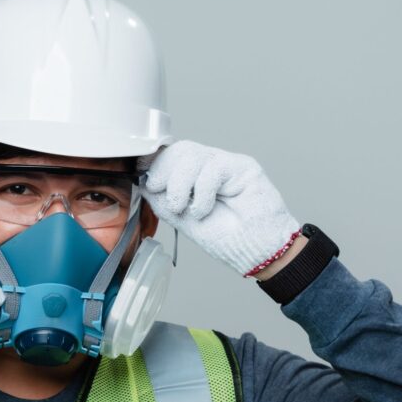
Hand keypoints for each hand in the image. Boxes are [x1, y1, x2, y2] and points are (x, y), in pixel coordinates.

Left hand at [140, 140, 300, 275]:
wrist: (257, 252)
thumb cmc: (229, 241)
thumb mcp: (185, 221)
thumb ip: (165, 201)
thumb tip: (144, 183)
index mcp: (195, 180)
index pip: (172, 157)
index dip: (156, 164)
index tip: (148, 182)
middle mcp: (210, 169)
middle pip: (180, 150)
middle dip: (164, 172)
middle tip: (166, 195)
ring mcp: (226, 165)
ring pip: (191, 154)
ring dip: (181, 183)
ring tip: (186, 208)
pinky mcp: (242, 166)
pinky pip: (212, 166)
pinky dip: (202, 191)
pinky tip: (206, 208)